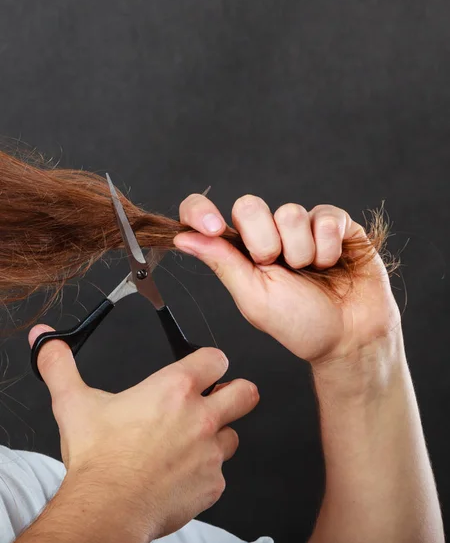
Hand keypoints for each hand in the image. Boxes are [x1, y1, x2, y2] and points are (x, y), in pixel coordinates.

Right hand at [27, 327, 258, 542]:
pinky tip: (180, 474)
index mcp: (174, 389)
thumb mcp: (75, 404)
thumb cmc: (98, 460)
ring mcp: (210, 452)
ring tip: (189, 443)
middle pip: (246, 392)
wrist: (106, 509)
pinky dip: (205, 472)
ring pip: (233, 435)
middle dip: (235, 393)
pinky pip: (220, 472)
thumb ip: (61, 367)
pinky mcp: (213, 484)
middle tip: (218, 400)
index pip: (217, 359)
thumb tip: (47, 342)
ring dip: (217, 436)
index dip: (211, 362)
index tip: (204, 369)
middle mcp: (200, 417)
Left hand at [173, 195, 400, 365]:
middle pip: (248, 206)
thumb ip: (222, 263)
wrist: (350, 337)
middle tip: (279, 268)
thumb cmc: (301, 324)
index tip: (211, 227)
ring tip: (312, 272)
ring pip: (290, 212)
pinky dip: (329, 247)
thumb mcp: (254, 298)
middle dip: (264, 243)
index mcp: (240, 251)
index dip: (201, 211)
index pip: (206, 214)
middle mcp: (268, 232)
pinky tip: (333, 263)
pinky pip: (326, 216)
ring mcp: (302, 225)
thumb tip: (183, 238)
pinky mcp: (335, 223)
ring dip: (301, 252)